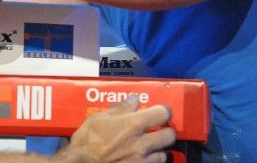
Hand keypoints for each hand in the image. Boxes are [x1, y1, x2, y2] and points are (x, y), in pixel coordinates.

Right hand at [60, 96, 175, 162]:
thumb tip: (134, 100)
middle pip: (170, 135)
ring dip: (157, 149)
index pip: (163, 113)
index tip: (160, 111)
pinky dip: (149, 162)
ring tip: (147, 147)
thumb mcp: (98, 119)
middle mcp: (142, 144)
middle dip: (165, 131)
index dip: (163, 111)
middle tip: (157, 130)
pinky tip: (139, 159)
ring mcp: (142, 161)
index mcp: (133, 125)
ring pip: (163, 154)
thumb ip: (120, 109)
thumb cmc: (86, 143)